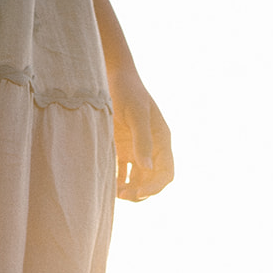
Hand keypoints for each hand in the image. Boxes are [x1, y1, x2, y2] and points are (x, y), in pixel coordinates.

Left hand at [109, 63, 173, 201]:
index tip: (139, 192)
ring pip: (137, 180)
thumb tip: (147, 168)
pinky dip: (117, 182)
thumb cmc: (128, 91)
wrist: (111, 78)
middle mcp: (151, 148)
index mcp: (162, 140)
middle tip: (122, 195)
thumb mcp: (137, 114)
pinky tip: (106, 184)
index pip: (166, 173)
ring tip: (114, 191)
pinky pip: (122, 174)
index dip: (155, 187)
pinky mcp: (121, 150)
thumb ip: (142, 140)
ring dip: (128, 190)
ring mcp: (136, 150)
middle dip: (140, 192)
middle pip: (151, 181)